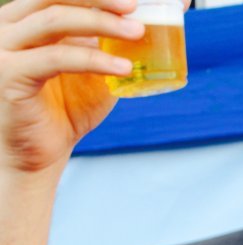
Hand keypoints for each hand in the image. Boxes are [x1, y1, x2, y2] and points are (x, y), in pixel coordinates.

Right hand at [0, 0, 141, 173]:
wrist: (37, 155)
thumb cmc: (65, 111)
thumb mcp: (95, 72)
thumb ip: (111, 46)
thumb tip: (150, 23)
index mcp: (26, 18)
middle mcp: (9, 25)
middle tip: (137, 7)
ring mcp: (4, 48)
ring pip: (55, 20)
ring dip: (102, 23)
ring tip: (138, 33)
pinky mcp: (9, 74)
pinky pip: (56, 58)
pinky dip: (94, 60)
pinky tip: (123, 69)